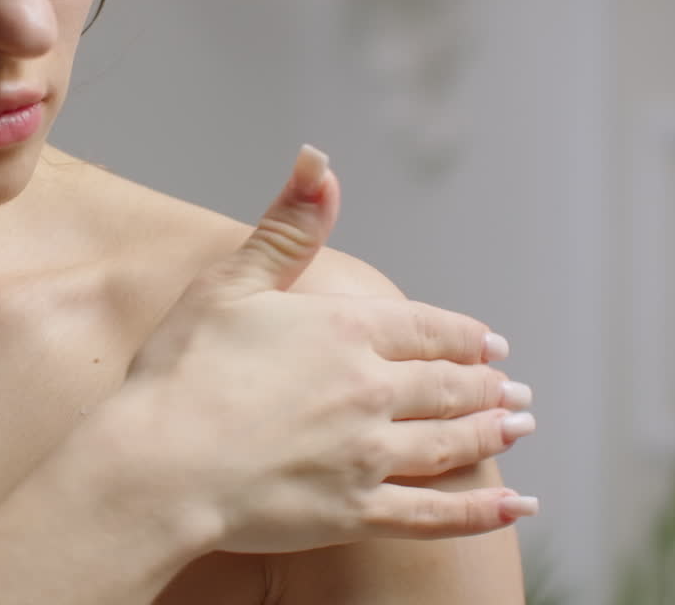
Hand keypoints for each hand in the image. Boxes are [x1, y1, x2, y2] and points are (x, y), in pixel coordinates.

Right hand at [114, 145, 535, 554]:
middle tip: (517, 391)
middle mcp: (371, 391)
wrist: (155, 467)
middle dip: (487, 385)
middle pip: (447, 386)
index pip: (426, 329)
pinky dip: (483, 512)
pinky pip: (435, 514)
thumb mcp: (229, 283)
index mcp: (345, 332)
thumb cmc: (180, 372)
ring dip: (492, 431)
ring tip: (520, 427)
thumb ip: (287, 228)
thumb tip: (319, 160)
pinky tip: (516, 507)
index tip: (491, 343)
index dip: (464, 336)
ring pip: (451, 442)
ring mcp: (368, 455)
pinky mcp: (355, 512)